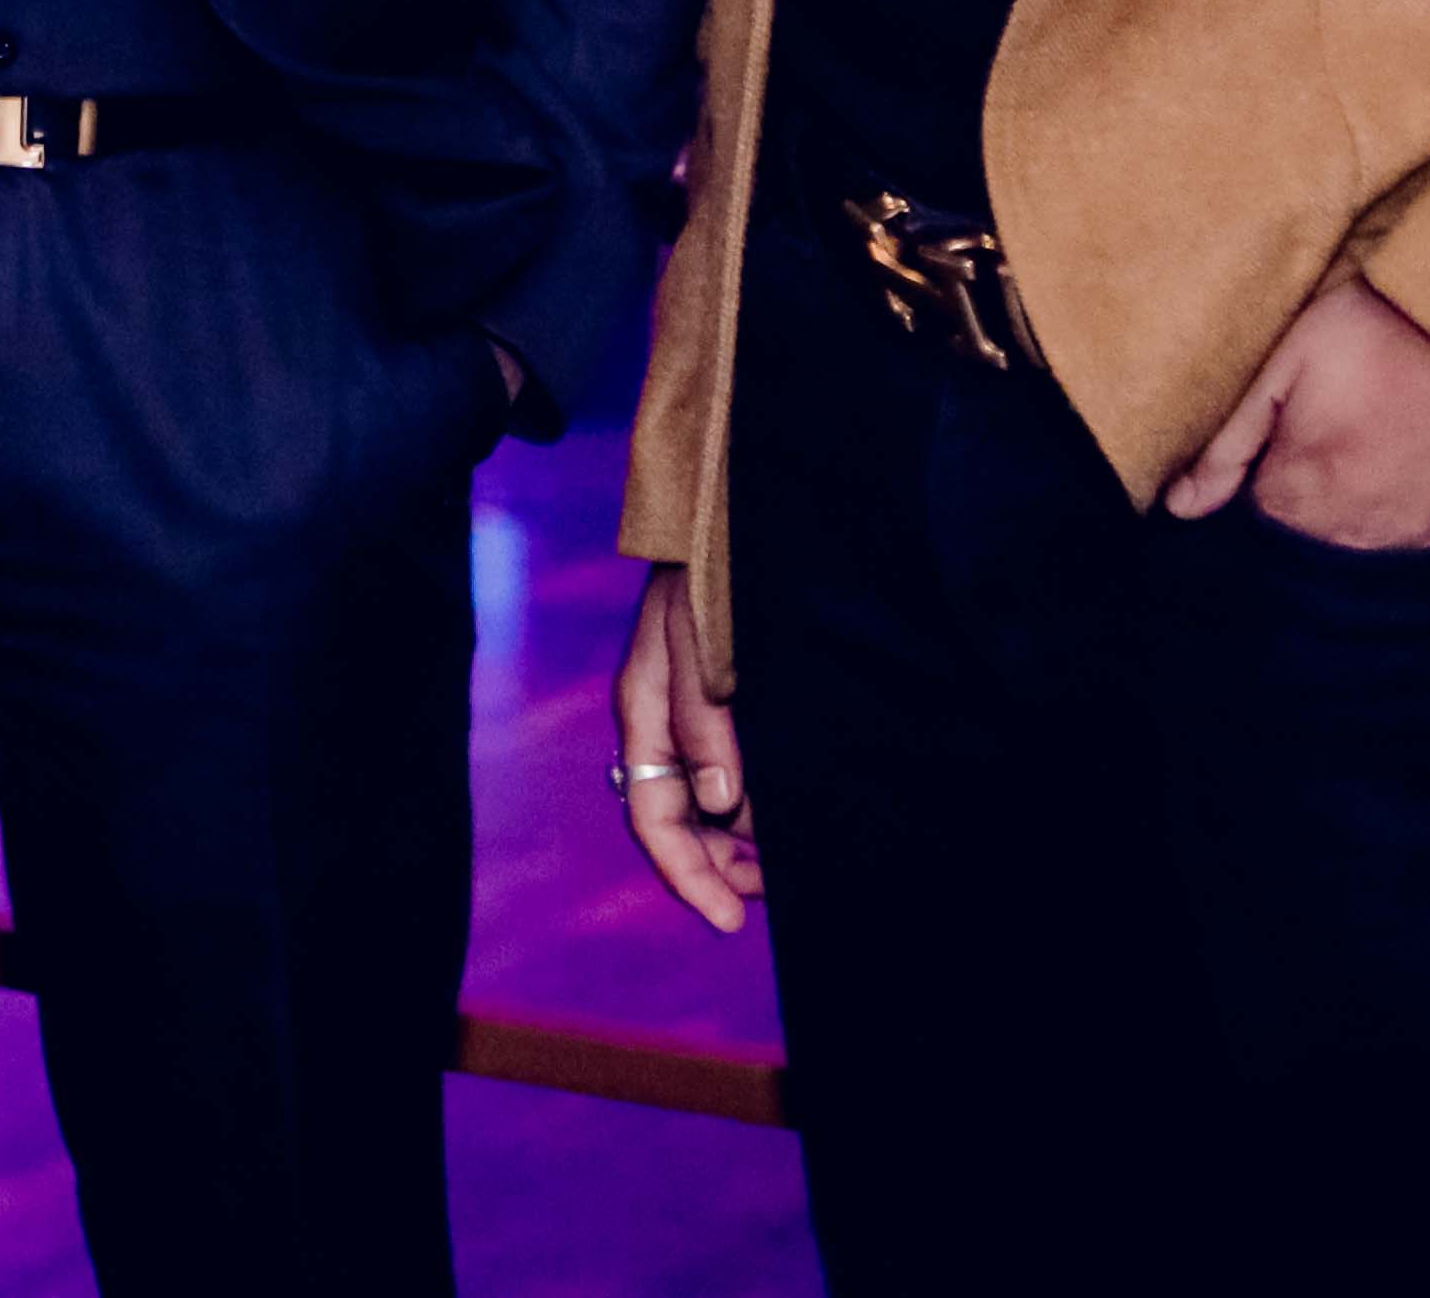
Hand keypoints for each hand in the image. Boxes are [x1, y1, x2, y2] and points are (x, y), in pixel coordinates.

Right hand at [609, 560, 757, 932]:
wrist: (727, 509)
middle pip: (677, 822)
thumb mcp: (703, 637)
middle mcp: (662, 722)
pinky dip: (753, 807)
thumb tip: (718, 800)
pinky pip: (730, 775)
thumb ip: (706, 719)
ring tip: (785, 864)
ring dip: (739, 843)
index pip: (654, 818)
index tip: (733, 920)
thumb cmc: (712, 566)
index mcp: (644, 710)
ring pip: (706, 805)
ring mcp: (691, 714)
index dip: (689, 877)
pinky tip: (784, 814)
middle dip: (718, 867)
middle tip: (773, 894)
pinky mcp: (722, 704)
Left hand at [1162, 271, 1429, 550]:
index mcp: (1301, 504)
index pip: (1265, 504)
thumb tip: (1180, 506)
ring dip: (1388, 492)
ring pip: (1392, 530)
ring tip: (1402, 426)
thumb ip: (1226, 439)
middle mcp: (1367, 540)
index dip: (1278, 456)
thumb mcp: (1284, 361)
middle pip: (1326, 526)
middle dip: (1329, 479)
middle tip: (1357, 412)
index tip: (1302, 414)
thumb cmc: (1382, 332)